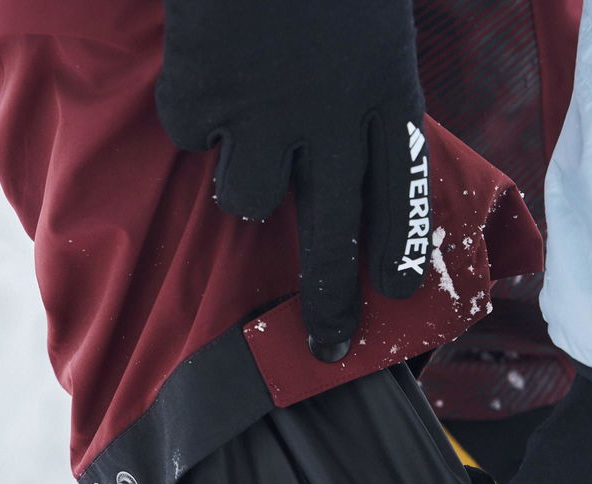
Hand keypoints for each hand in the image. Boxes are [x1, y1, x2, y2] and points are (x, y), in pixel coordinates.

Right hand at [156, 0, 428, 360]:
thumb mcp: (374, 21)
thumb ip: (364, 84)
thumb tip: (344, 144)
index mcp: (383, 88)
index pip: (401, 192)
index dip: (399, 250)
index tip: (398, 298)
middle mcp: (329, 116)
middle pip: (331, 233)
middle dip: (329, 298)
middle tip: (328, 344)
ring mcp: (263, 111)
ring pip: (246, 200)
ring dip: (243, 180)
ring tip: (243, 132)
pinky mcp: (203, 97)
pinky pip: (191, 136)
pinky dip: (194, 114)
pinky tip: (204, 71)